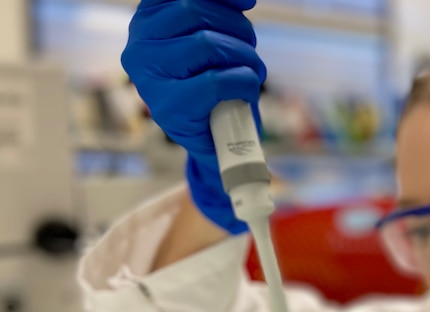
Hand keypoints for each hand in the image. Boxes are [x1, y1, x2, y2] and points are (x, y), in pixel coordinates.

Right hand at [121, 0, 266, 233]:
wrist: (221, 142)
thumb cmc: (219, 87)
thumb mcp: (214, 41)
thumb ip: (216, 14)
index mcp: (146, 24)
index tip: (247, 3)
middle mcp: (139, 48)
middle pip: (195, 10)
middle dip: (237, 28)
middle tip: (250, 50)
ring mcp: (150, 80)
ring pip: (208, 43)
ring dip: (246, 56)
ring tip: (252, 72)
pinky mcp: (170, 108)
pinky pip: (217, 80)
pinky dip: (244, 82)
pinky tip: (246, 91)